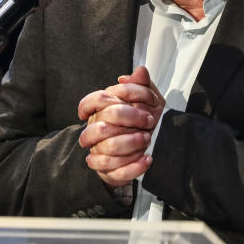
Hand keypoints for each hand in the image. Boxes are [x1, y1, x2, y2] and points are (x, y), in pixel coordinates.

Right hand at [77, 66, 164, 186]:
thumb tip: (140, 71)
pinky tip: (148, 159)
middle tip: (149, 121)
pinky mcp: (107, 171)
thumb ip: (142, 85)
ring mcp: (98, 151)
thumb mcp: (147, 102)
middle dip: (130, 119)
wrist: (145, 150)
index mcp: (100, 110)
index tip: (142, 100)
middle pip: (103, 122)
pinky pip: (116, 171)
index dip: (119, 96)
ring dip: (131, 143)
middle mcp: (95, 129)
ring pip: (107, 148)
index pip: (96, 99)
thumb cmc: (141, 122)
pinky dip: (134, 166)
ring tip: (147, 139)